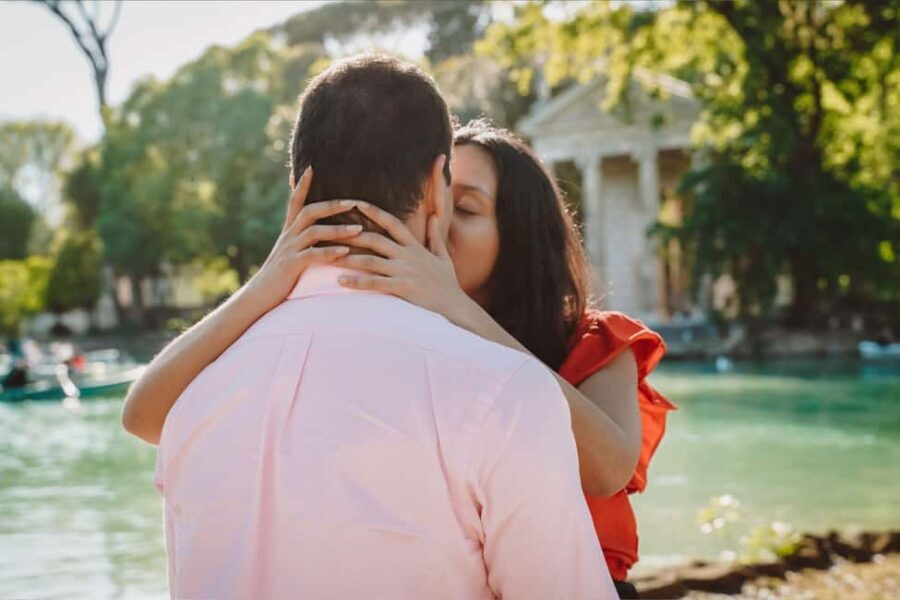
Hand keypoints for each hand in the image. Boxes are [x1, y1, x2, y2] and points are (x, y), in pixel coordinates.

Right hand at [244, 167, 363, 310]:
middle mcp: (288, 236)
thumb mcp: (290, 252)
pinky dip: (329, 252)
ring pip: (314, 232)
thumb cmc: (280, 275)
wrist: (259, 295)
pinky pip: (312, 255)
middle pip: (309, 211)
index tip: (312, 167)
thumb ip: (302, 239)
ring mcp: (289, 249)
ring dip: (338, 229)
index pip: (295, 201)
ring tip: (359, 229)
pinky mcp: (291, 265)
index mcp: (289, 231)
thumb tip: (318, 230)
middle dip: (332, 205)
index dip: (302, 184)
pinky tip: (345, 252)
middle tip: (354, 201)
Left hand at [335, 202, 470, 323]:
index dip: (373, 212)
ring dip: (348, 258)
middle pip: (375, 239)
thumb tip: (433, 217)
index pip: (392, 223)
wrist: (456, 308)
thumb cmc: (448, 285)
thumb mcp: (444, 257)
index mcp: (415, 247)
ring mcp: (405, 272)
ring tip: (329, 256)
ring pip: (371, 261)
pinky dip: (357, 282)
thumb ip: (435, 236)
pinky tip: (340, 281)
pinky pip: (375, 283)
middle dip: (351, 234)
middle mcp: (408, 256)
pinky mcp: (403, 289)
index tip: (356, 203)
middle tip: (330, 230)